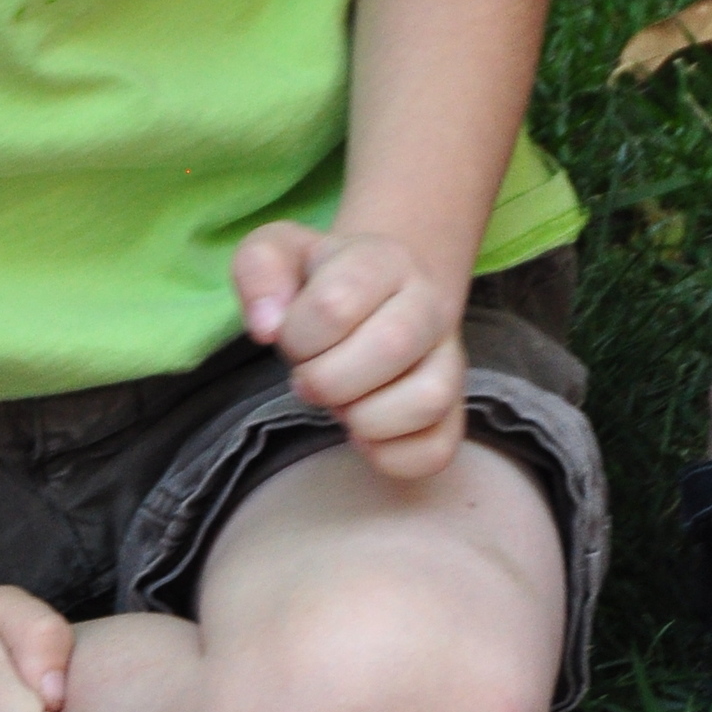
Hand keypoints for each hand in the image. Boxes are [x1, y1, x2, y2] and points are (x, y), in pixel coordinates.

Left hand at [236, 224, 468, 481]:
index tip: (290, 338)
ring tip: (342, 406)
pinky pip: (437, 449)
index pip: (335, 304)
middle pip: (392, 346)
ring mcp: (449, 360)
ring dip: (365, 419)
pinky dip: (390, 456)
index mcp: (383, 261)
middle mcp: (429, 306)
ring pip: (428, 400)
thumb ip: (259, 270)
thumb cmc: (318, 282)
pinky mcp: (452, 411)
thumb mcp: (277, 255)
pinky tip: (363, 435)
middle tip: (308, 380)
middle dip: (328, 379)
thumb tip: (267, 326)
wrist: (378, 294)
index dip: (297, 336)